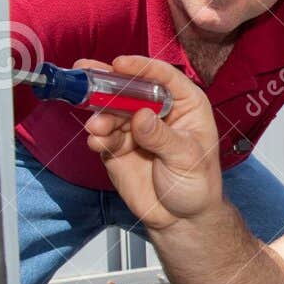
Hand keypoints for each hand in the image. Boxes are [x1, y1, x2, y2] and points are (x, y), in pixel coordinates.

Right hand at [81, 55, 221, 231]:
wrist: (182, 219)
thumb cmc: (197, 185)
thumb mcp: (187, 158)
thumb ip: (162, 137)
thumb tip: (140, 116)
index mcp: (186, 104)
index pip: (163, 76)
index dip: (141, 67)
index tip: (120, 63)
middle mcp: (158, 111)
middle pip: (131, 88)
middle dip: (108, 83)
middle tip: (86, 76)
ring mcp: (136, 128)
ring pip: (112, 110)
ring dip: (100, 115)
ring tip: (97, 128)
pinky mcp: (118, 146)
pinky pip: (104, 135)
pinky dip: (98, 136)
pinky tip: (97, 142)